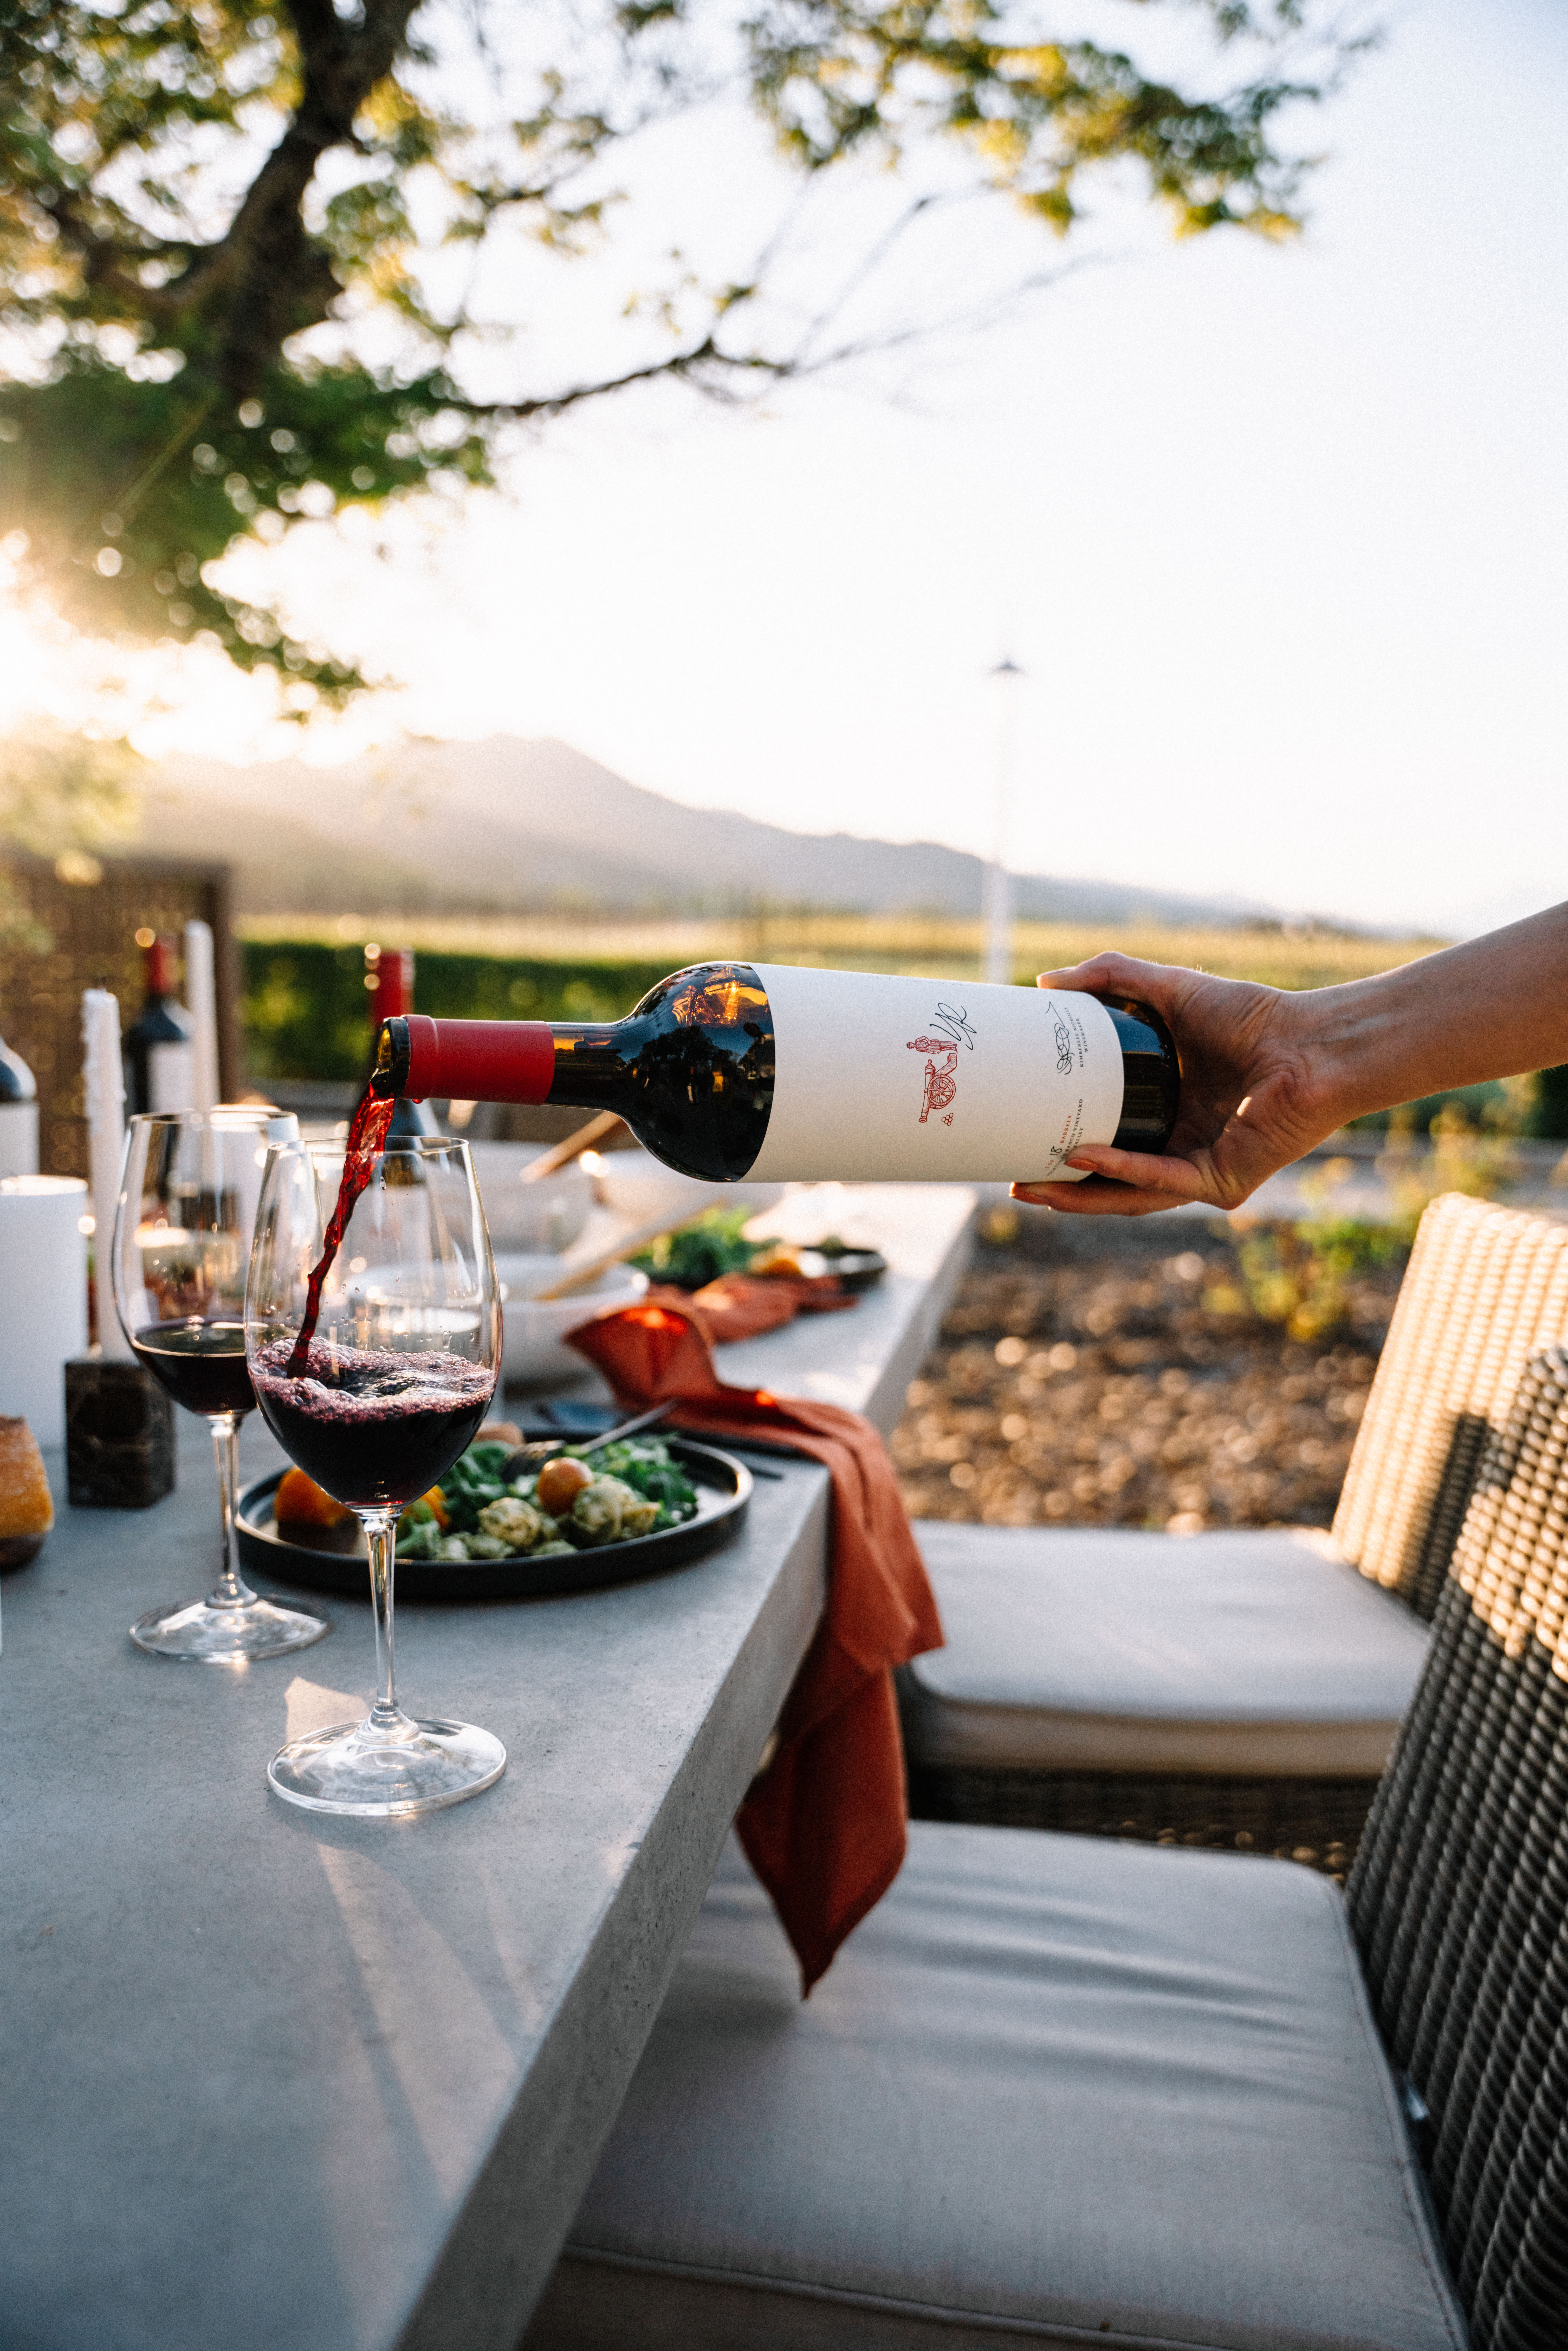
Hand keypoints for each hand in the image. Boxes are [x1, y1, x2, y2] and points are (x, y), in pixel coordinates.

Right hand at [1012, 953, 1334, 1216]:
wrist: (1315, 1040)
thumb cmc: (1255, 1016)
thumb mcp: (1168, 989)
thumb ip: (1111, 977)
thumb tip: (1044, 983)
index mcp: (1166, 1113)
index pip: (1104, 1141)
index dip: (1060, 1144)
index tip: (1016, 1139)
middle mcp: (1179, 1147)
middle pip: (1106, 1181)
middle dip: (1058, 1188)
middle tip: (1011, 1182)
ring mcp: (1198, 1169)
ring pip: (1127, 1195)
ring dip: (1078, 1196)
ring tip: (1032, 1188)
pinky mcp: (1220, 1181)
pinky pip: (1161, 1181)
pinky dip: (1121, 1171)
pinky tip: (1086, 1157)